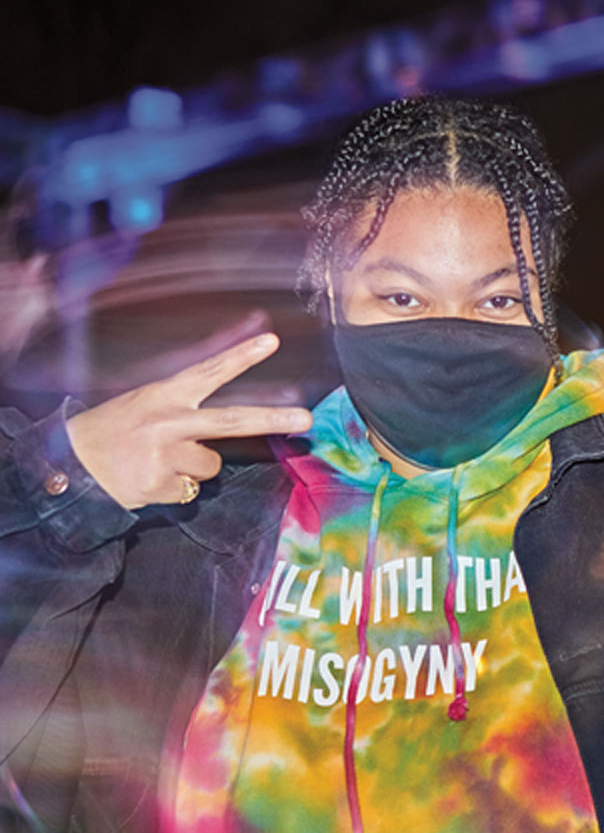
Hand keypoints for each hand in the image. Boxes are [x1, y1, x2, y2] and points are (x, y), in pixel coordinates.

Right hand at [66, 333, 311, 508]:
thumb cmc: (115, 430)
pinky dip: (176, 487)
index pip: (209, 371)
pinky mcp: (159, 485)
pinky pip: (190, 490)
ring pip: (210, 466)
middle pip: (230, 421)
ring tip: (161, 460)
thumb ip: (187, 401)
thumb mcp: (146, 401)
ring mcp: (163, 455)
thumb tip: (227, 404)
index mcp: (163, 395)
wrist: (68, 465)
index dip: (241, 356)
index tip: (271, 342)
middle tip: (305, 419)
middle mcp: (167, 422)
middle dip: (272, 419)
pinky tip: (150, 478)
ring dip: (195, 467)